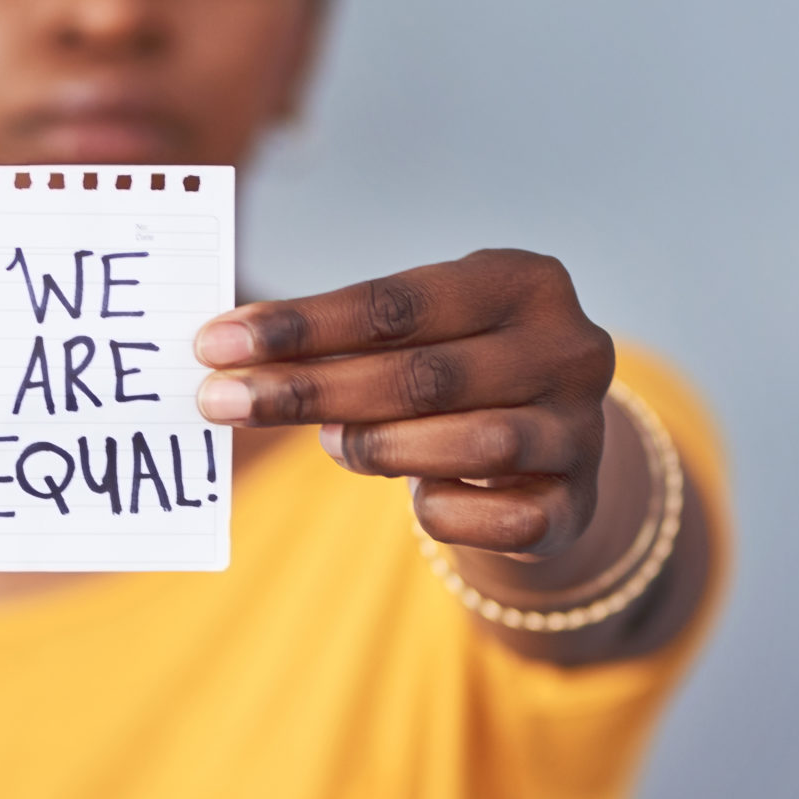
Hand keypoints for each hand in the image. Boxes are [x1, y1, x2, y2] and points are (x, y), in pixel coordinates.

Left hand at [191, 249, 617, 559]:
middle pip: (421, 374)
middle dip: (306, 390)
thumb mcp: (411, 337)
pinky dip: (437, 510)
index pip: (394, 304)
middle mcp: (569, 347)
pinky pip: (494, 518)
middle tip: (219, 402)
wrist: (545, 453)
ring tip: (330, 442)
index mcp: (522, 280)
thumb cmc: (452, 377)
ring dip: (376, 446)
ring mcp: (582, 429)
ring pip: (468, 442)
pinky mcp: (578, 505)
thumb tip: (224, 352)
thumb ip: (338, 339)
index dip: (299, 327)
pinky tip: (418, 495)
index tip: (215, 344)